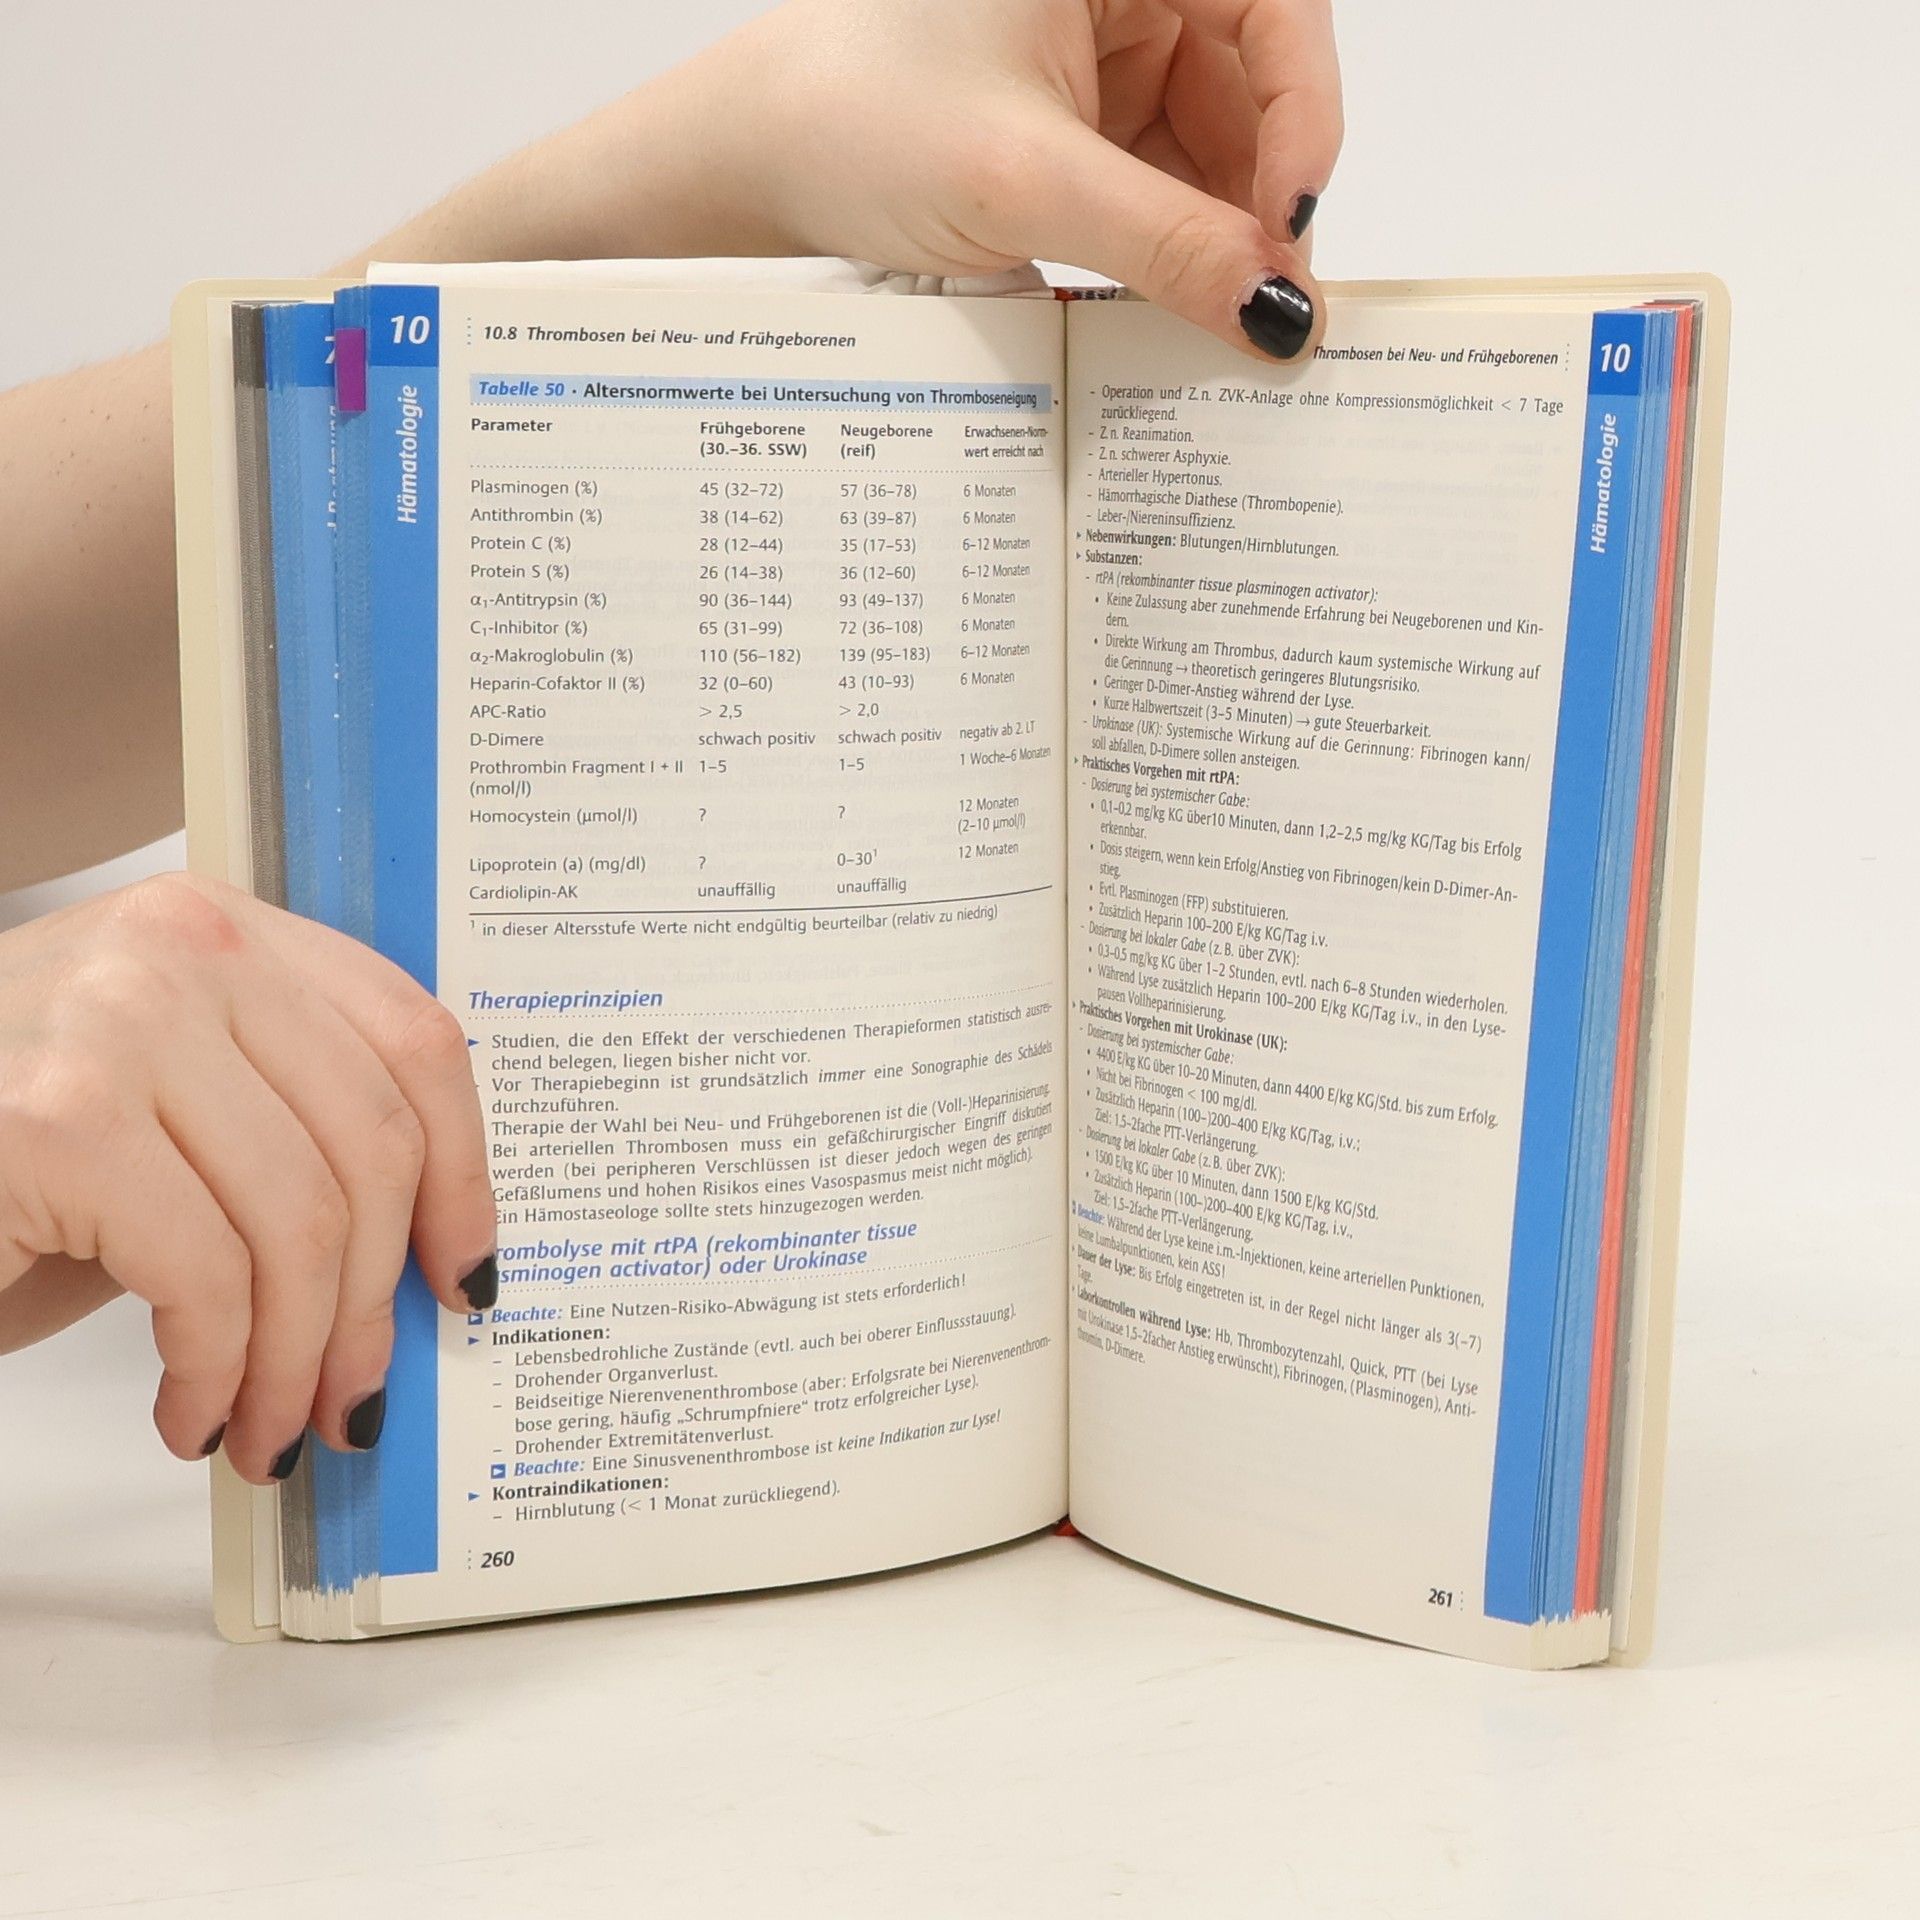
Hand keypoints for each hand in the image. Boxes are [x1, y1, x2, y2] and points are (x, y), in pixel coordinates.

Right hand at [0, 874, 495, 1481]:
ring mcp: (114, 1025)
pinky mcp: (54, 1126)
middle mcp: (179, 951)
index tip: (465, 1273)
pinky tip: (192, 1413)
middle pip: (369, 1144)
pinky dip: (215, 1372)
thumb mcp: (166, 1103)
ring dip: (294, 1361)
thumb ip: (283, 1129)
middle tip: (354, 1398)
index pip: (414, 1036)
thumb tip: (418, 1259)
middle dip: (374, 1302)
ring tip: (268, 1429)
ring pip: (300, 1221)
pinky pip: (206, 1279)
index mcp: (226, 930)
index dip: (464, 1171)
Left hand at [727, 0, 1343, 357]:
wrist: (751, 170)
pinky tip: (1172, 301)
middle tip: (1267, 308)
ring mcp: (1098, 55)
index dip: (1304, 115)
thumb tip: (1277, 308)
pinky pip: (1160, 182)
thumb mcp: (1023, 184)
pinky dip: (1172, 245)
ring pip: (1209, 146)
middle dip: (1259, 198)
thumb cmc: (848, 118)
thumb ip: (1165, 244)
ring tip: (1214, 318)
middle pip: (1249, 86)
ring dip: (1217, 235)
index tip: (1293, 227)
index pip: (1274, 8)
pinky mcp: (1076, 124)